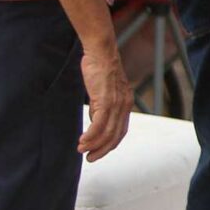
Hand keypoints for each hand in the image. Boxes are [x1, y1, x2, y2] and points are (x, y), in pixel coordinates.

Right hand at [78, 42, 131, 160]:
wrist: (101, 52)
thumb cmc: (99, 68)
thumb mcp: (103, 90)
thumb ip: (101, 105)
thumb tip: (94, 120)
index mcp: (126, 103)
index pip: (121, 130)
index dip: (110, 143)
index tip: (98, 151)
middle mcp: (125, 105)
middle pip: (115, 136)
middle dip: (102, 150)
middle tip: (90, 158)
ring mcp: (116, 104)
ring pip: (107, 133)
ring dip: (94, 145)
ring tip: (82, 151)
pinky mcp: (106, 100)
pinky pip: (99, 124)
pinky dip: (91, 136)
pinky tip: (82, 141)